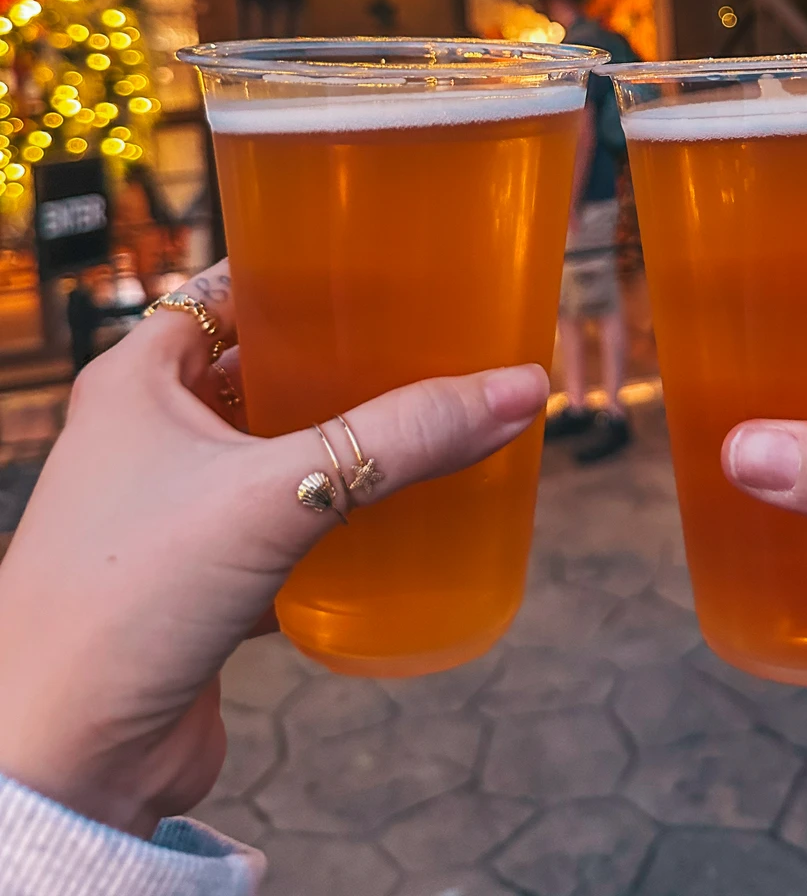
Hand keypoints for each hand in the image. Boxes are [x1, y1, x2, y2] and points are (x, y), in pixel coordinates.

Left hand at [0, 260, 547, 837]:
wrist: (66, 759)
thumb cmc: (129, 598)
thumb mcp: (279, 492)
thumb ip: (403, 438)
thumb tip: (518, 389)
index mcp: (138, 381)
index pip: (225, 293)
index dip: (299, 275)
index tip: (378, 269)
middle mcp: (147, 434)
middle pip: (260, 372)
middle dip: (340, 363)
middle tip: (427, 343)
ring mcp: (170, 510)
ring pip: (274, 455)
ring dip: (341, 446)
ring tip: (427, 422)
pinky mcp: (199, 580)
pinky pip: (280, 528)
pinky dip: (333, 522)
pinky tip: (395, 519)